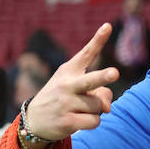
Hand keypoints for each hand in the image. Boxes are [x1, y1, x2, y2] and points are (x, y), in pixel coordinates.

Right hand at [23, 23, 118, 142]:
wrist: (34, 120)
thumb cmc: (63, 98)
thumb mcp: (76, 89)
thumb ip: (99, 91)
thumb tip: (107, 108)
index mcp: (69, 71)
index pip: (86, 53)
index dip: (98, 40)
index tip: (108, 26)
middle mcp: (67, 85)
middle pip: (90, 81)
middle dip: (103, 77)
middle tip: (115, 73)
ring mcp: (65, 103)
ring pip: (100, 106)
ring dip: (97, 109)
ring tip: (80, 109)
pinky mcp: (67, 121)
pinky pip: (95, 121)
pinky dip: (93, 122)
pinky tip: (79, 120)